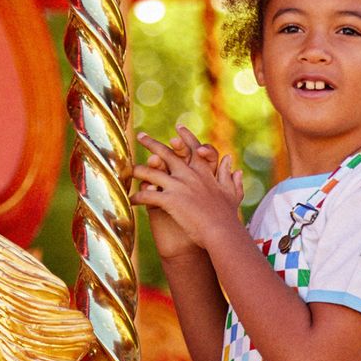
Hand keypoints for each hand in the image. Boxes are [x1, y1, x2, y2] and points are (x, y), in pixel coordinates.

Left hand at [133, 128, 243, 254]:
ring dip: (138, 171)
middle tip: (141, 136)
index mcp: (204, 172)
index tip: (178, 128)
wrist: (222, 233)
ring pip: (152, 173)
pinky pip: (148, 195)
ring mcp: (179, 186)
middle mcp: (189, 175)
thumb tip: (231, 161)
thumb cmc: (228, 217)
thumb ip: (230, 176)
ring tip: (128, 170)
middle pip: (167, 153)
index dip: (186, 137)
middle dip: (152, 143)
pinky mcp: (170, 200)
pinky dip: (137, 197)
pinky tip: (130, 200)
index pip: (194, 149)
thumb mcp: (232, 194)